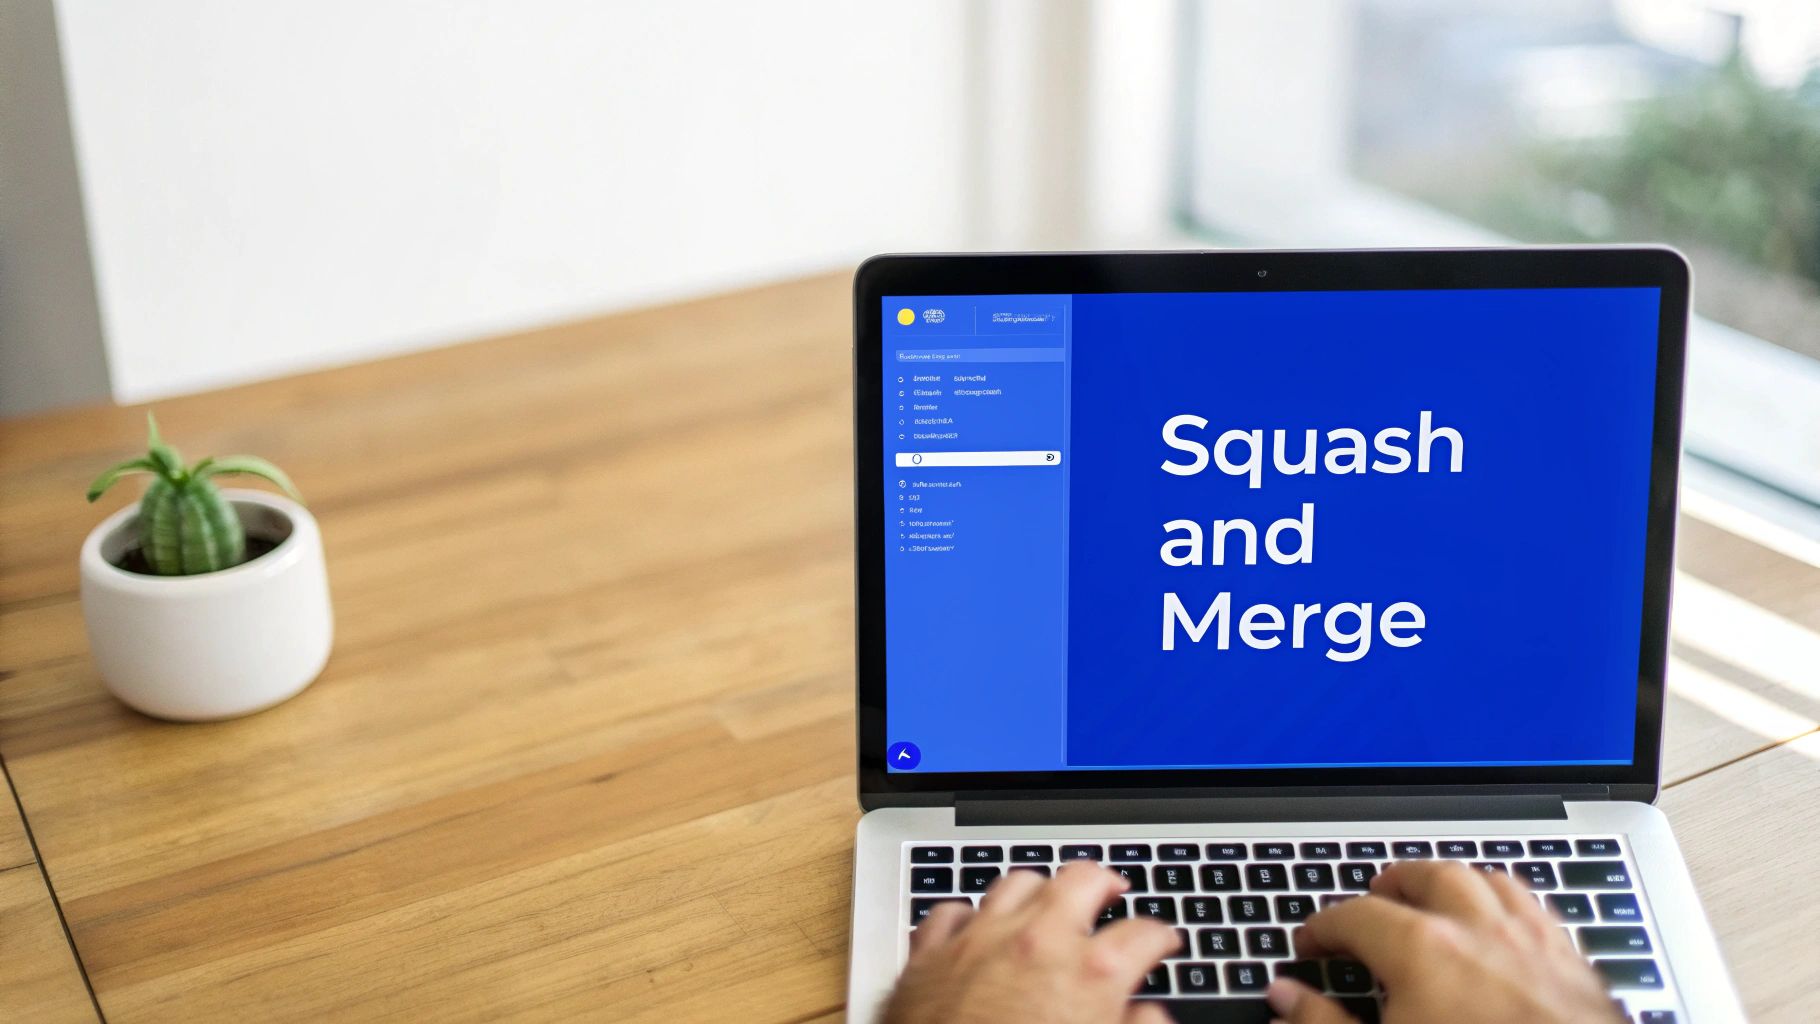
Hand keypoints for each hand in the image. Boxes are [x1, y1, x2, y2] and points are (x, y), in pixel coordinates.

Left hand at [882, 861, 1180, 1023]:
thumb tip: (1150, 1017)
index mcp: (1091, 973)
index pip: (1144, 934)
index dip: (1160, 937)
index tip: (1161, 941)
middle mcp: (1039, 942)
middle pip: (1082, 879)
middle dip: (1103, 883)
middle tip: (1111, 891)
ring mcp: (981, 940)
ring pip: (1017, 883)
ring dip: (1038, 890)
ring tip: (1049, 899)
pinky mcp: (932, 954)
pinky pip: (952, 913)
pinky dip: (969, 916)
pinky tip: (977, 925)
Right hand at [1267, 860, 1622, 1023]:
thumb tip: (1287, 997)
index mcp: (1421, 950)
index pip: (1352, 916)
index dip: (1321, 928)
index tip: (1311, 945)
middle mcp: (1478, 930)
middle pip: (1425, 877)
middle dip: (1391, 884)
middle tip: (1370, 898)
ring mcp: (1532, 942)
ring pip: (1487, 880)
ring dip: (1452, 881)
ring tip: (1434, 893)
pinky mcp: (1573, 964)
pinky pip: (1535, 907)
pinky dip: (1508, 902)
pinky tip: (1503, 919)